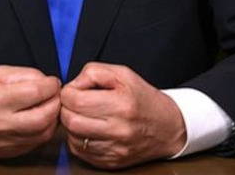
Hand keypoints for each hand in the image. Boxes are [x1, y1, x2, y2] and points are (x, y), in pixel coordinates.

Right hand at [0, 65, 60, 157]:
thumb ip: (25, 75)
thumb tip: (48, 82)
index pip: (36, 92)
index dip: (51, 85)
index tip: (52, 82)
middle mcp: (0, 123)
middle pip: (44, 116)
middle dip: (56, 103)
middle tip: (54, 95)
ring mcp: (4, 141)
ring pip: (44, 132)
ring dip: (52, 118)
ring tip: (46, 106)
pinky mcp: (8, 153)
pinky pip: (36, 143)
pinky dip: (43, 130)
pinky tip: (37, 119)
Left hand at [60, 63, 186, 168]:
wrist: (168, 127)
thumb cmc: (144, 99)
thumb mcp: (123, 74)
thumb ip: (94, 72)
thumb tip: (72, 85)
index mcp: (121, 105)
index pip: (74, 100)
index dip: (68, 92)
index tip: (74, 90)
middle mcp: (118, 130)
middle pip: (70, 120)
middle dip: (66, 109)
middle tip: (76, 103)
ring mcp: (115, 149)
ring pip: (72, 138)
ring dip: (71, 125)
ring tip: (83, 116)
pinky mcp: (111, 162)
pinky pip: (80, 152)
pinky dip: (78, 140)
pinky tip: (89, 130)